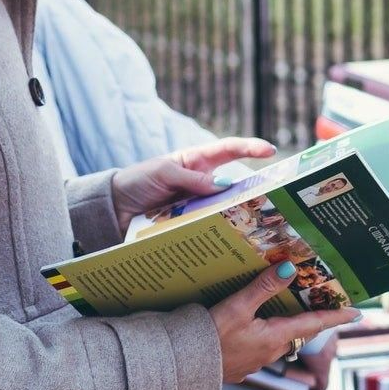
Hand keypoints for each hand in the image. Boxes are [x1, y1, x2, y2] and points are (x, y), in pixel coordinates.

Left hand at [109, 137, 274, 233]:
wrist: (114, 209)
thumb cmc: (137, 181)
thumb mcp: (163, 173)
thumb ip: (191, 177)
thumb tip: (223, 184)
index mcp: (196, 162)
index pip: (229, 150)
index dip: (251, 148)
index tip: (271, 150)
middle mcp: (202, 183)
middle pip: (234, 184)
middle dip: (254, 189)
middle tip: (274, 195)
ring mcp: (198, 205)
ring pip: (225, 208)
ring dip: (237, 215)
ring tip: (254, 223)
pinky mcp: (190, 224)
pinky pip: (209, 227)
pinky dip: (219, 232)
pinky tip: (229, 241)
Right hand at [211, 265, 360, 384]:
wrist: (183, 368)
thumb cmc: (209, 338)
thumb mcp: (236, 307)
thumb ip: (263, 287)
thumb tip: (289, 269)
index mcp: (275, 337)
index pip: (314, 323)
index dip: (336, 316)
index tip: (357, 312)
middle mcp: (271, 352)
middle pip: (298, 332)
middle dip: (311, 317)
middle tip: (322, 302)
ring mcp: (256, 361)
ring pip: (279, 340)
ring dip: (286, 325)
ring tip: (286, 309)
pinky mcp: (240, 365)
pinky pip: (260, 346)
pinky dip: (264, 333)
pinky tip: (252, 325)